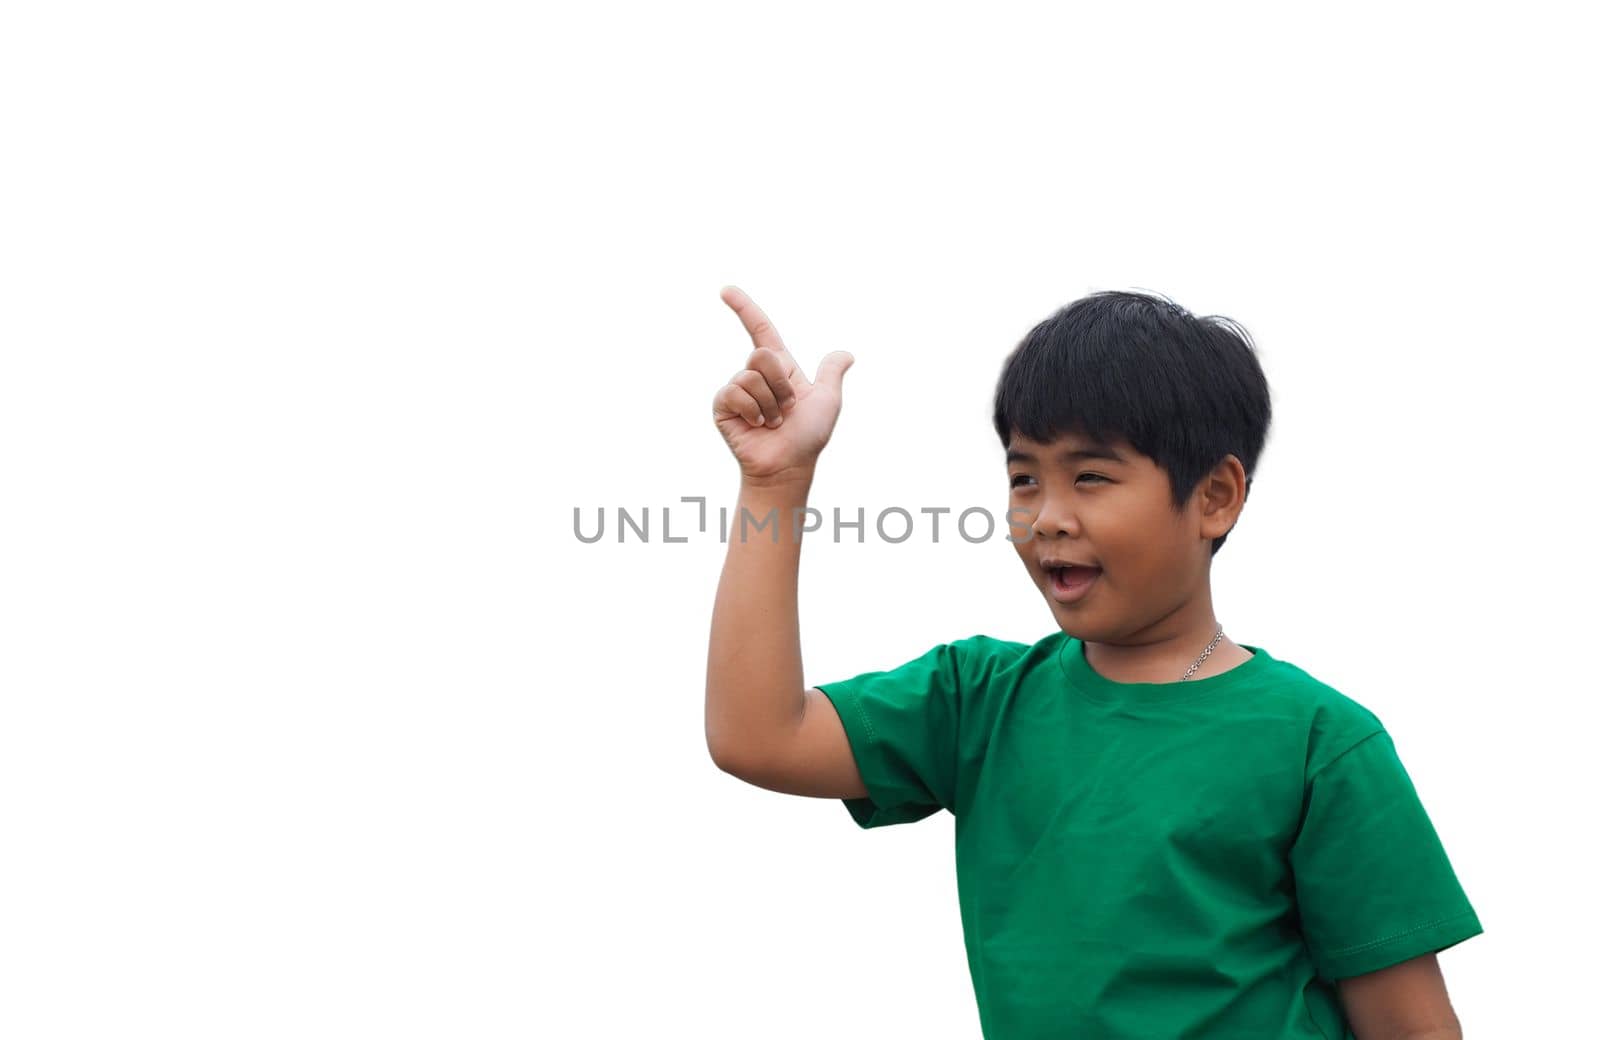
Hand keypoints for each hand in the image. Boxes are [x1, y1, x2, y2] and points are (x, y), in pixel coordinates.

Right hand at [711, 286, 853, 484]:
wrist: (789, 466)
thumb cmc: (808, 438)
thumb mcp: (827, 401)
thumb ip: (831, 374)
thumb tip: (846, 355)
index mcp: (779, 368)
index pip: (760, 330)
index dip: (744, 309)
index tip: (725, 290)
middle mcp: (755, 375)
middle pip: (761, 354)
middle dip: (781, 383)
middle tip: (787, 409)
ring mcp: (737, 391)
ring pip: (751, 376)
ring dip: (771, 403)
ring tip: (773, 423)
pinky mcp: (723, 406)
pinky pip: (736, 393)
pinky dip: (753, 410)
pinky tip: (757, 426)